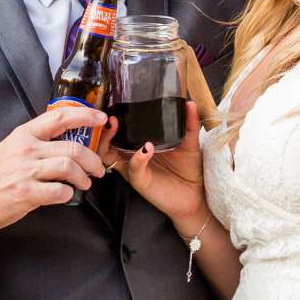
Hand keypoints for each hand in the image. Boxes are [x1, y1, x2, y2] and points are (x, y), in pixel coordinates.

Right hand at [0, 101, 107, 230]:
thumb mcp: (13, 147)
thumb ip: (38, 142)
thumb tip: (69, 143)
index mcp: (25, 134)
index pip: (60, 117)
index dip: (85, 115)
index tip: (100, 118)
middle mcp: (26, 149)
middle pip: (72, 148)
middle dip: (92, 160)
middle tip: (97, 168)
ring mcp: (26, 171)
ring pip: (68, 167)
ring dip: (83, 177)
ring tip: (84, 183)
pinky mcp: (26, 192)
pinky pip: (59, 191)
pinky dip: (68, 194)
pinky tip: (65, 194)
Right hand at [108, 97, 208, 229]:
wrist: (194, 196)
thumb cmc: (187, 170)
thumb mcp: (189, 143)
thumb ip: (188, 124)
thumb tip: (190, 104)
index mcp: (139, 144)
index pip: (119, 130)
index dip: (113, 119)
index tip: (115, 105)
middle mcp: (132, 155)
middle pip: (106, 141)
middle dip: (104, 128)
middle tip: (111, 116)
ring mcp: (133, 168)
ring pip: (110, 155)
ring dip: (110, 140)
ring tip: (117, 127)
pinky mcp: (139, 181)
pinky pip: (133, 168)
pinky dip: (137, 157)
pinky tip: (146, 148)